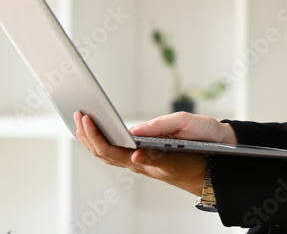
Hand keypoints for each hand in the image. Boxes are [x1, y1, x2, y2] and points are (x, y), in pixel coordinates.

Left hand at [73, 111, 236, 195]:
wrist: (208, 172)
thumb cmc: (194, 164)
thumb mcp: (176, 159)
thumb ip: (155, 157)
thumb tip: (134, 154)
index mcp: (141, 163)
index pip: (109, 151)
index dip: (95, 135)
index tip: (87, 118)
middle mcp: (136, 164)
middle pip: (102, 152)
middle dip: (87, 134)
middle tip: (78, 114)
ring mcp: (138, 162)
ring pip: (107, 152)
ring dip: (92, 138)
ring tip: (82, 122)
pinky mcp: (144, 157)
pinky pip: (117, 151)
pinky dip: (105, 140)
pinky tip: (103, 132)